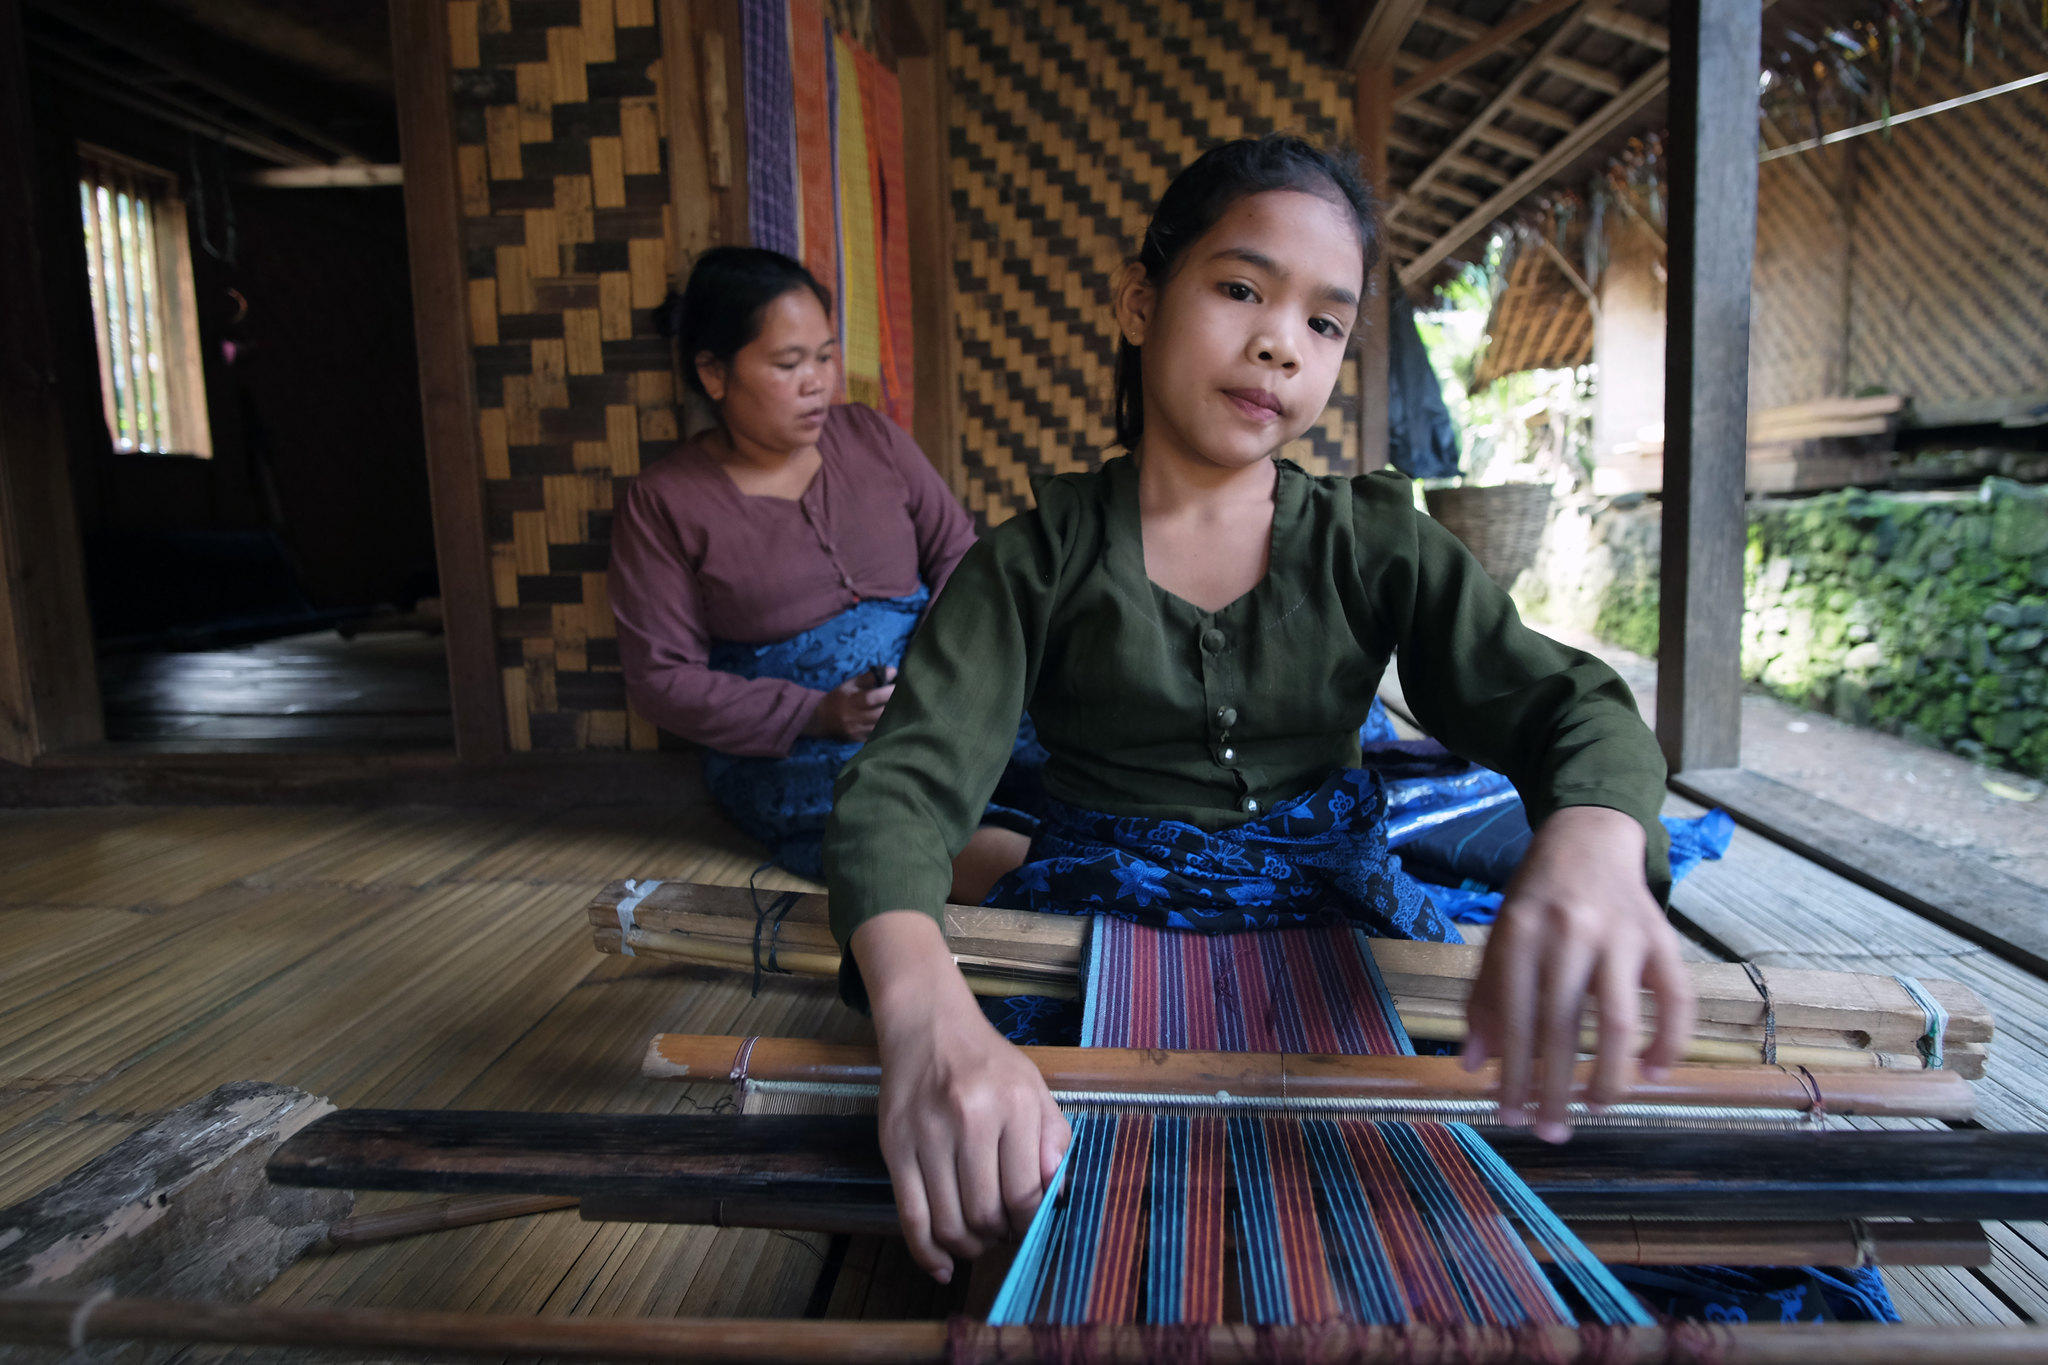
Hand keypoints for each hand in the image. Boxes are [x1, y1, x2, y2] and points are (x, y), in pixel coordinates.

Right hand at [803, 666, 895, 740]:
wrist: (822, 719)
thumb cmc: (839, 698)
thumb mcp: (850, 685)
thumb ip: (870, 678)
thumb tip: (893, 671)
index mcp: (850, 700)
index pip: (871, 698)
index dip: (887, 692)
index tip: (898, 686)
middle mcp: (853, 717)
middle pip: (879, 714)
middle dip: (893, 706)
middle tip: (905, 698)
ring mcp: (857, 731)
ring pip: (880, 726)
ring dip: (893, 717)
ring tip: (902, 709)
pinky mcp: (859, 740)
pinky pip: (877, 734)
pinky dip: (886, 727)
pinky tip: (893, 721)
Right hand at [852, 912, 1069, 1283]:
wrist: (928, 1025)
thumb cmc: (987, 1061)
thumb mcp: (1034, 1088)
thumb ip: (1053, 1140)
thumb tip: (1056, 1197)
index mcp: (1014, 1105)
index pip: (1026, 1194)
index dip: (1029, 1225)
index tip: (1027, 1227)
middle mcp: (970, 1118)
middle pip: (987, 1214)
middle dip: (999, 1237)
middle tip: (1002, 1233)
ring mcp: (927, 1133)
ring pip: (948, 1222)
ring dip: (967, 1246)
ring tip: (976, 1240)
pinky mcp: (893, 1146)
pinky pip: (910, 1215)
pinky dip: (926, 1251)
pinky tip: (942, 1265)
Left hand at [1462, 805, 1694, 1142]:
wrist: (1588, 835)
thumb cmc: (1536, 897)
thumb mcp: (1499, 935)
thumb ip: (1484, 997)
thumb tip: (1471, 1065)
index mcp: (1520, 932)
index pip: (1514, 1017)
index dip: (1512, 1072)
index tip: (1508, 1114)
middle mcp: (1570, 933)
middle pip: (1562, 1028)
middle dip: (1554, 1089)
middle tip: (1549, 1133)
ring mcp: (1621, 935)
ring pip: (1618, 1022)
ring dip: (1609, 1078)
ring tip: (1596, 1111)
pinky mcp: (1663, 937)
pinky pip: (1675, 1000)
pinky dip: (1669, 1043)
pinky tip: (1654, 1075)